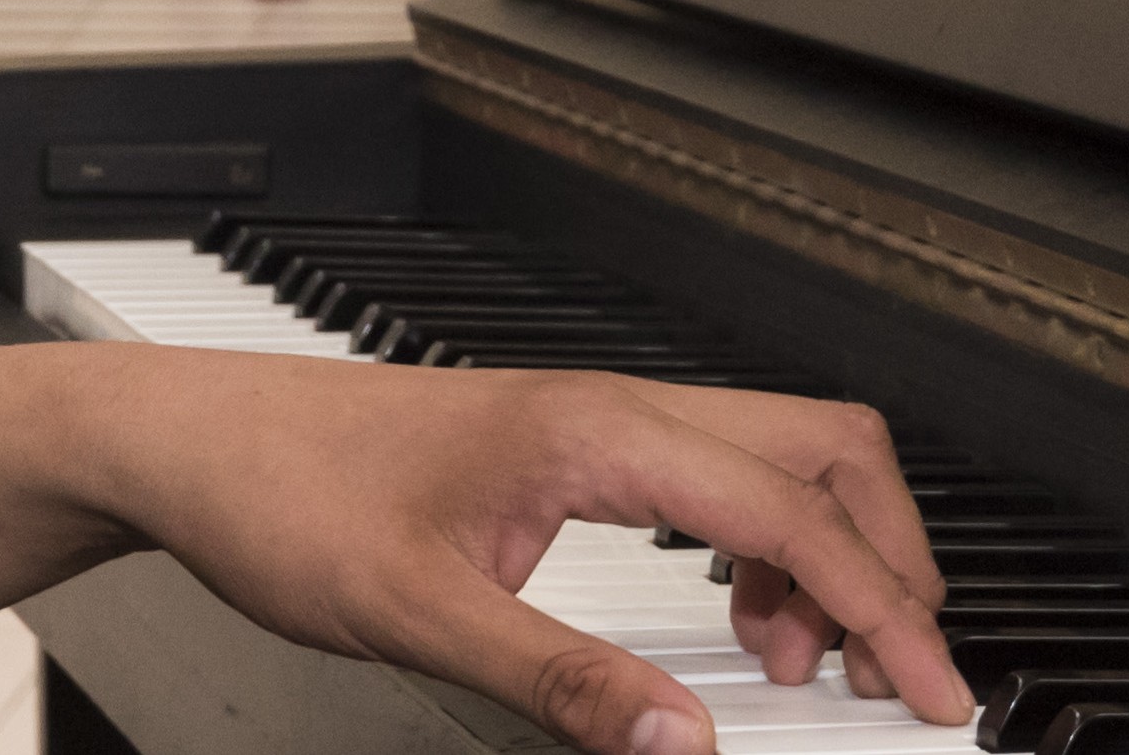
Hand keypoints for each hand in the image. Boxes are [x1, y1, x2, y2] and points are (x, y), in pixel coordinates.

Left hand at [78, 352, 962, 754]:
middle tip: (896, 674)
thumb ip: (561, 682)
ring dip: (823, 554)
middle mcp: (616, 407)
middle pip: (826, 452)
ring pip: (779, 458)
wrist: (196, 440)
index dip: (883, 610)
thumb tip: (682, 744)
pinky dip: (760, 548)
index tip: (932, 692)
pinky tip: (731, 622)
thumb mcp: (418, 616)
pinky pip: (717, 476)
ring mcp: (600, 418)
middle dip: (887, 561)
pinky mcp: (573, 444)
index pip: (794, 514)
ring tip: (805, 664)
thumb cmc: (283, 497)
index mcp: (599, 432)